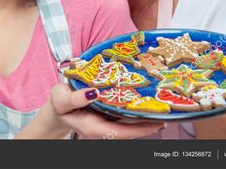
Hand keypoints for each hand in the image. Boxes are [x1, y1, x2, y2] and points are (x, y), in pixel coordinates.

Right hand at [50, 84, 165, 138]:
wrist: (58, 107)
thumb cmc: (59, 104)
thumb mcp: (60, 98)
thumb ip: (75, 98)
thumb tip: (94, 93)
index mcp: (93, 127)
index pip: (122, 132)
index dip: (140, 129)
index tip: (157, 122)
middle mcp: (103, 128)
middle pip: (131, 130)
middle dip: (149, 123)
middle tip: (167, 112)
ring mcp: (107, 123)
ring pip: (130, 123)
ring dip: (145, 116)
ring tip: (162, 107)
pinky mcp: (109, 115)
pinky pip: (125, 116)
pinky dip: (137, 110)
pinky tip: (146, 101)